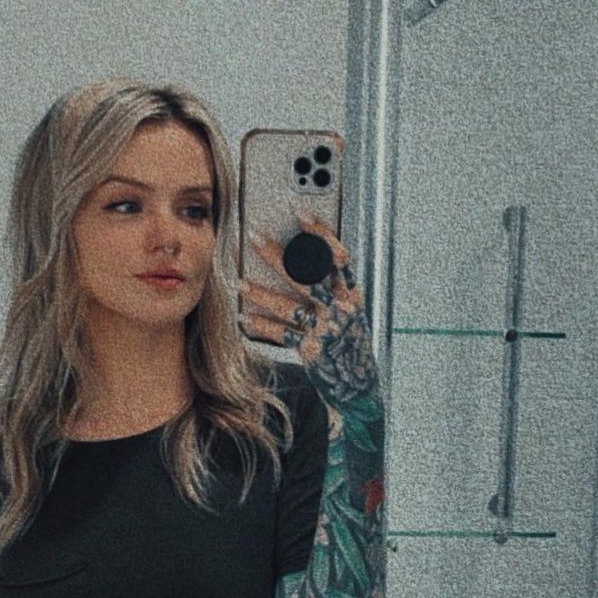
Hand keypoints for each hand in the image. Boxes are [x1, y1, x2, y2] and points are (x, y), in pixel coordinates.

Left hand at [240, 208, 379, 408]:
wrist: (358, 382)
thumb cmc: (348, 339)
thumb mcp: (350, 309)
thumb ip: (333, 285)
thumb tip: (303, 255)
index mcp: (353, 293)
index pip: (338, 256)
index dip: (321, 234)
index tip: (301, 215)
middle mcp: (341, 308)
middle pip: (306, 276)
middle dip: (278, 255)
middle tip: (256, 238)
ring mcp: (327, 329)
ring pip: (289, 305)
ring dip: (261, 294)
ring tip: (239, 284)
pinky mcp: (312, 348)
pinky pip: (282, 333)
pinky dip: (262, 325)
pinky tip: (244, 318)